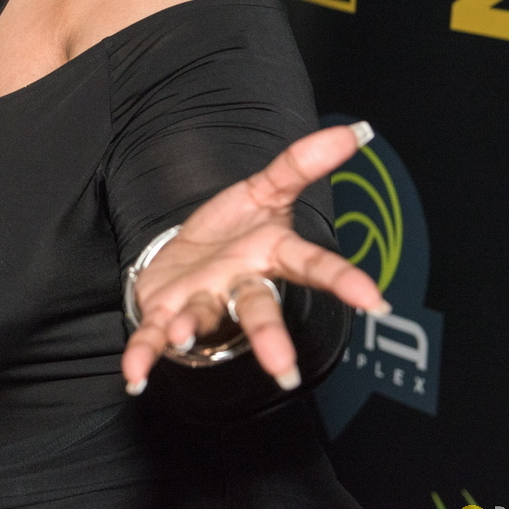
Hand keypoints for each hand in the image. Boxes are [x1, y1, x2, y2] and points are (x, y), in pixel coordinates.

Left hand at [121, 122, 388, 393]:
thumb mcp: (266, 190)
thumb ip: (302, 163)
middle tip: (282, 368)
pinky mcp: (166, 313)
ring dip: (193, 327)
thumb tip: (354, 131)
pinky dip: (144, 355)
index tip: (374, 301)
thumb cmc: (235, 231)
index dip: (343, 281)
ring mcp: (203, 301)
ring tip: (183, 337)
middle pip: (259, 307)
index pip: (312, 265)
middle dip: (268, 335)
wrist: (187, 259)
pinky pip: (153, 335)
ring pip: (204, 316)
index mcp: (271, 254)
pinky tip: (134, 377)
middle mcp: (240, 285)